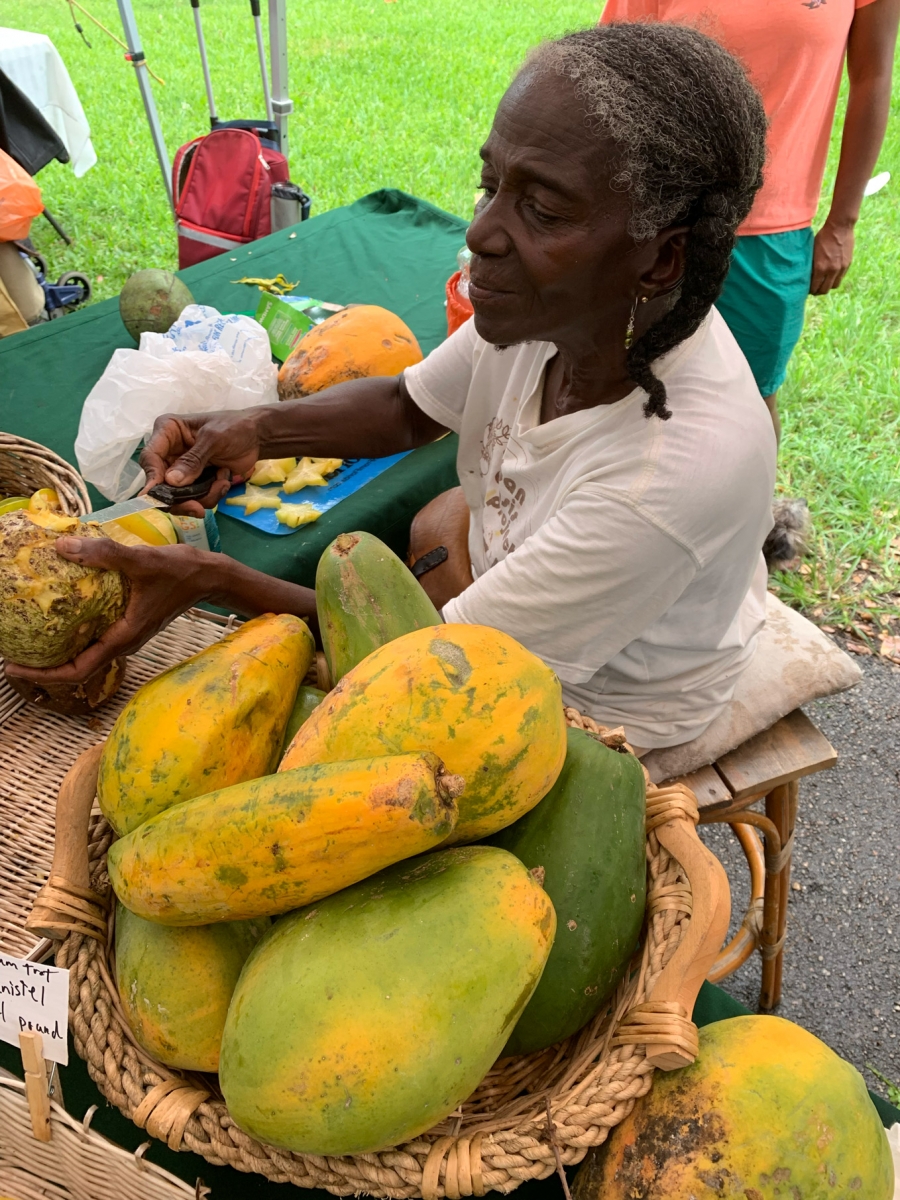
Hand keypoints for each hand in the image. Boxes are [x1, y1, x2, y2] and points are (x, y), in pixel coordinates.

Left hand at [5, 538, 213, 684]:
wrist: (210, 575)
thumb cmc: (181, 572)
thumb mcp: (141, 561)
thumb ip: (104, 554)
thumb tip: (62, 546)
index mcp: (124, 638)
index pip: (78, 670)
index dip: (43, 674)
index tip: (14, 668)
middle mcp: (124, 642)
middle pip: (78, 666)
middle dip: (43, 665)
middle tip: (12, 652)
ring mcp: (127, 633)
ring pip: (87, 652)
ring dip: (57, 649)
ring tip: (29, 635)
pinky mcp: (130, 622)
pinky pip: (96, 635)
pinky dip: (74, 631)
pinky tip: (60, 611)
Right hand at [139, 410, 268, 515]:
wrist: (257, 437)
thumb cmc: (234, 427)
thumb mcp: (213, 439)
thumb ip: (193, 460)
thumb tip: (171, 481)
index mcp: (167, 432)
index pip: (150, 457)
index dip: (152, 479)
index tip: (157, 497)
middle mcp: (169, 452)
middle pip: (161, 484)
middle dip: (180, 499)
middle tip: (198, 508)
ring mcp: (181, 469)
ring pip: (178, 496)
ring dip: (201, 497)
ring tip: (223, 482)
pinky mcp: (195, 482)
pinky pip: (194, 498)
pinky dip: (210, 496)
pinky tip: (224, 481)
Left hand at [810, 218, 854, 294]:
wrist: (840, 227)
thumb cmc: (823, 237)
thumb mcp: (812, 252)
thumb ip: (811, 265)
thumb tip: (807, 276)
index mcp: (820, 267)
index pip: (814, 287)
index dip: (810, 290)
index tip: (808, 289)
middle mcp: (831, 270)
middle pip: (824, 290)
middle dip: (818, 291)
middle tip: (815, 289)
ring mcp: (840, 268)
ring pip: (834, 286)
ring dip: (828, 286)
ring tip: (823, 283)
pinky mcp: (847, 264)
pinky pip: (841, 278)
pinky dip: (835, 279)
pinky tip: (831, 275)